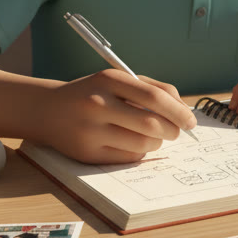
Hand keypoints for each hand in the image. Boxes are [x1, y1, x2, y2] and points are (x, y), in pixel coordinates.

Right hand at [44, 69, 194, 163]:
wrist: (47, 110)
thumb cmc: (92, 93)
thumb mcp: (117, 81)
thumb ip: (151, 88)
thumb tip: (183, 110)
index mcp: (108, 80)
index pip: (155, 97)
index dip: (179, 111)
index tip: (190, 120)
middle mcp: (97, 104)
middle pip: (151, 124)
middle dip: (173, 130)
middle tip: (177, 132)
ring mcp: (90, 131)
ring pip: (142, 144)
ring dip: (158, 142)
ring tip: (155, 136)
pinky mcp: (87, 153)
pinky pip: (128, 157)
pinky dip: (140, 151)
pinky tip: (134, 142)